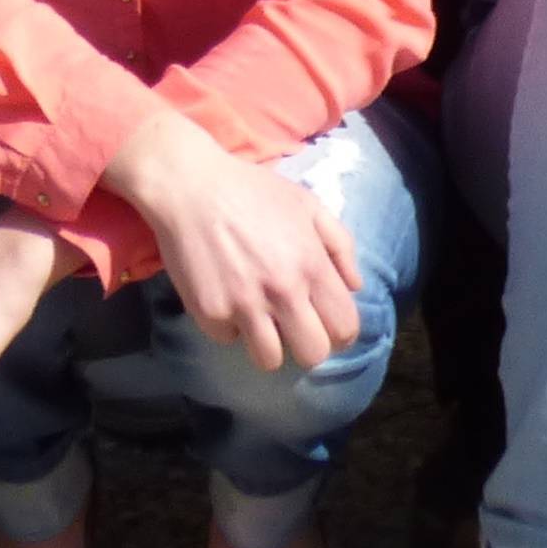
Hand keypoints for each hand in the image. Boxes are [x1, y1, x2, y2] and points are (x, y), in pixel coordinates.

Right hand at [108, 114, 361, 373]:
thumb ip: (340, 244)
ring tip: (261, 320)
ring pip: (271, 360)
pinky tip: (227, 298)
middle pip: (313, 355)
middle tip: (294, 327)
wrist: (191, 186)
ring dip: (269, 344)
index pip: (345, 328)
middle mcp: (282, 291)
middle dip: (308, 345)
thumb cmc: (253, 191)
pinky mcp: (210, 313)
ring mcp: (244, 306)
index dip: (341, 333)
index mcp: (311, 265)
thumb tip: (355, 287)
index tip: (328, 326)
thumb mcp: (308, 204)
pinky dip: (230, 326)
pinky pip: (229, 339)